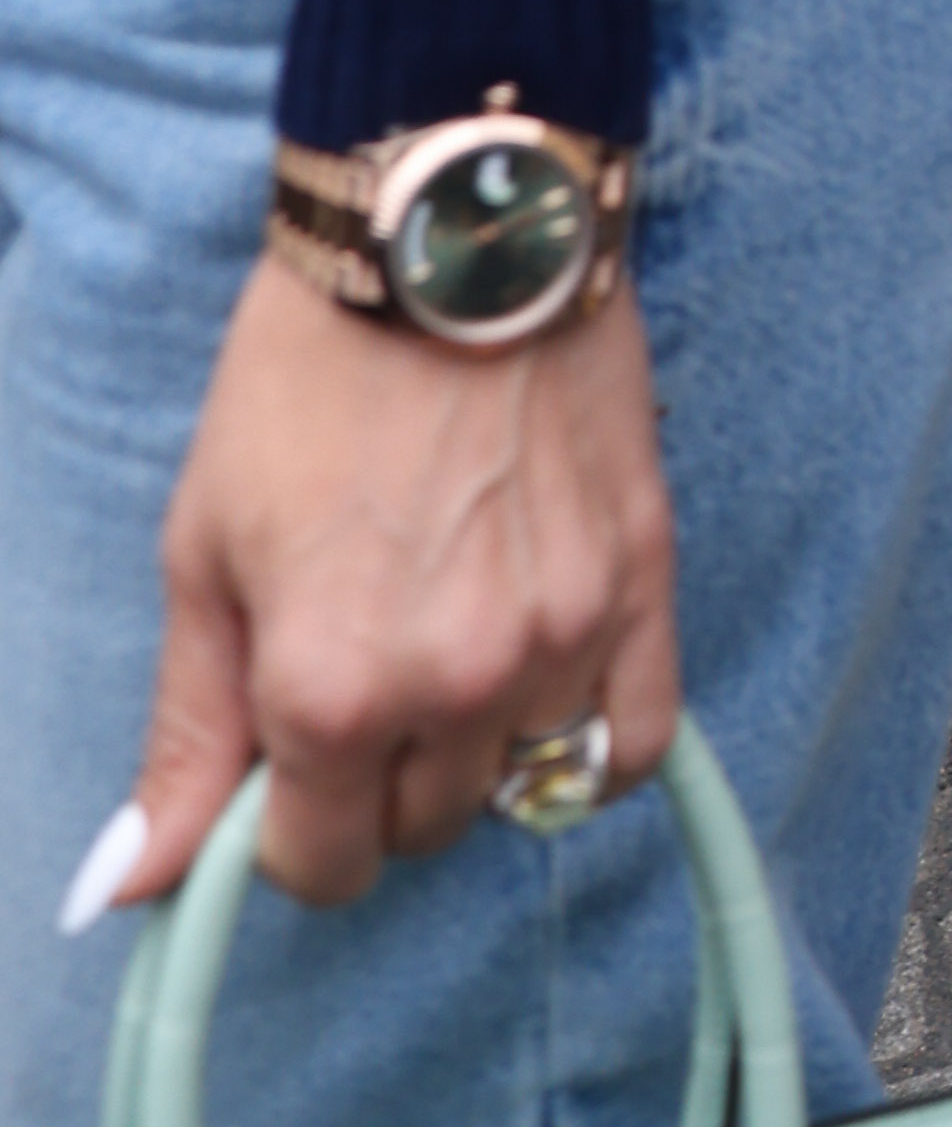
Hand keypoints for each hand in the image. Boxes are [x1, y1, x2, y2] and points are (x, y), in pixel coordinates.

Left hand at [105, 246, 677, 916]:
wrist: (447, 239)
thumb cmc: (306, 382)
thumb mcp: (204, 553)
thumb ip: (187, 734)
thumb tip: (134, 887)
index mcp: (330, 689)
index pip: (322, 867)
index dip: (290, 830)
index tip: (290, 760)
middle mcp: (456, 684)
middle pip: (423, 831)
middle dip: (382, 781)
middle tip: (367, 669)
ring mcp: (562, 637)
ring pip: (521, 787)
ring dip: (478, 746)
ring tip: (450, 637)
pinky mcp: (642, 583)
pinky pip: (633, 742)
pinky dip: (588, 746)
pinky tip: (541, 686)